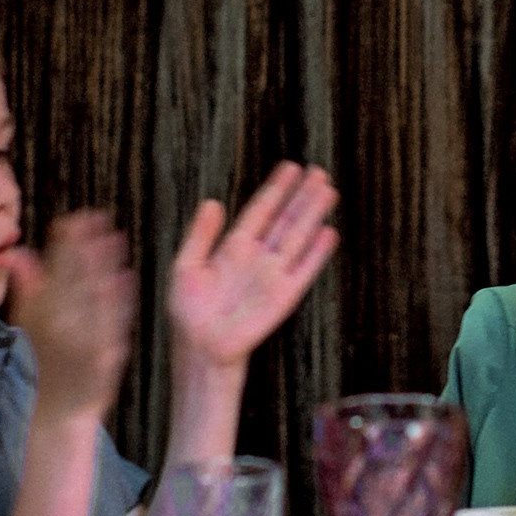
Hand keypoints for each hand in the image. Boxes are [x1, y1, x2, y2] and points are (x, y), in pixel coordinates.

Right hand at [3, 210, 137, 417]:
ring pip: (92, 295)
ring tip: (115, 238)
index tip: (72, 219)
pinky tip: (126, 278)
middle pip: (71, 278)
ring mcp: (79, 340)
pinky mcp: (100, 356)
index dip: (62, 243)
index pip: (49, 270)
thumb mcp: (29, 321)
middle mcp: (55, 325)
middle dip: (84, 247)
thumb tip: (17, 253)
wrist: (59, 408)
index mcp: (37, 313)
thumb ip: (28, 286)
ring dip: (104, 265)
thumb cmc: (46, 359)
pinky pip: (110, 323)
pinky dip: (118, 300)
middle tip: (98, 218)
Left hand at [167, 164, 339, 369]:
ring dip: (313, 215)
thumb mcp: (186, 266)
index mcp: (234, 247)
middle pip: (285, 220)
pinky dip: (317, 253)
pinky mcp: (284, 296)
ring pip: (298, 237)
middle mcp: (258, 257)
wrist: (201, 347)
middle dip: (302, 196)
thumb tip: (212, 202)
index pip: (260, 211)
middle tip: (319, 172)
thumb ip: (200, 235)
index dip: (275, 189)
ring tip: (328, 191)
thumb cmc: (188, 311)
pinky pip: (305, 270)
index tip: (290, 167)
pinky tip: (329, 232)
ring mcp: (273, 275)